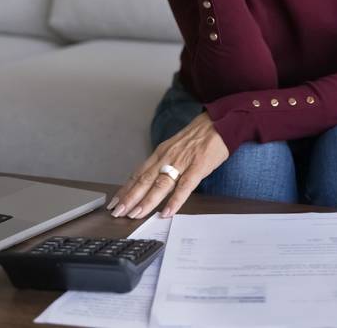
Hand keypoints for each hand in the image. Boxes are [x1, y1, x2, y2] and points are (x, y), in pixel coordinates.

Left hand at [108, 111, 228, 218]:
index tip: (115, 202)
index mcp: (161, 153)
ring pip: (160, 184)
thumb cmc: (199, 135)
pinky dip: (174, 200)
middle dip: (130, 197)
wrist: (220, 121)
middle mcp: (167, 157)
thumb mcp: (176, 146)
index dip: (126, 189)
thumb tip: (154, 179)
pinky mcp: (198, 166)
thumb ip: (165, 162)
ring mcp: (182, 162)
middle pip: (144, 180)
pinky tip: (167, 212)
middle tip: (118, 212)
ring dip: (147, 201)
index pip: (139, 173)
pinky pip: (184, 186)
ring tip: (136, 214)